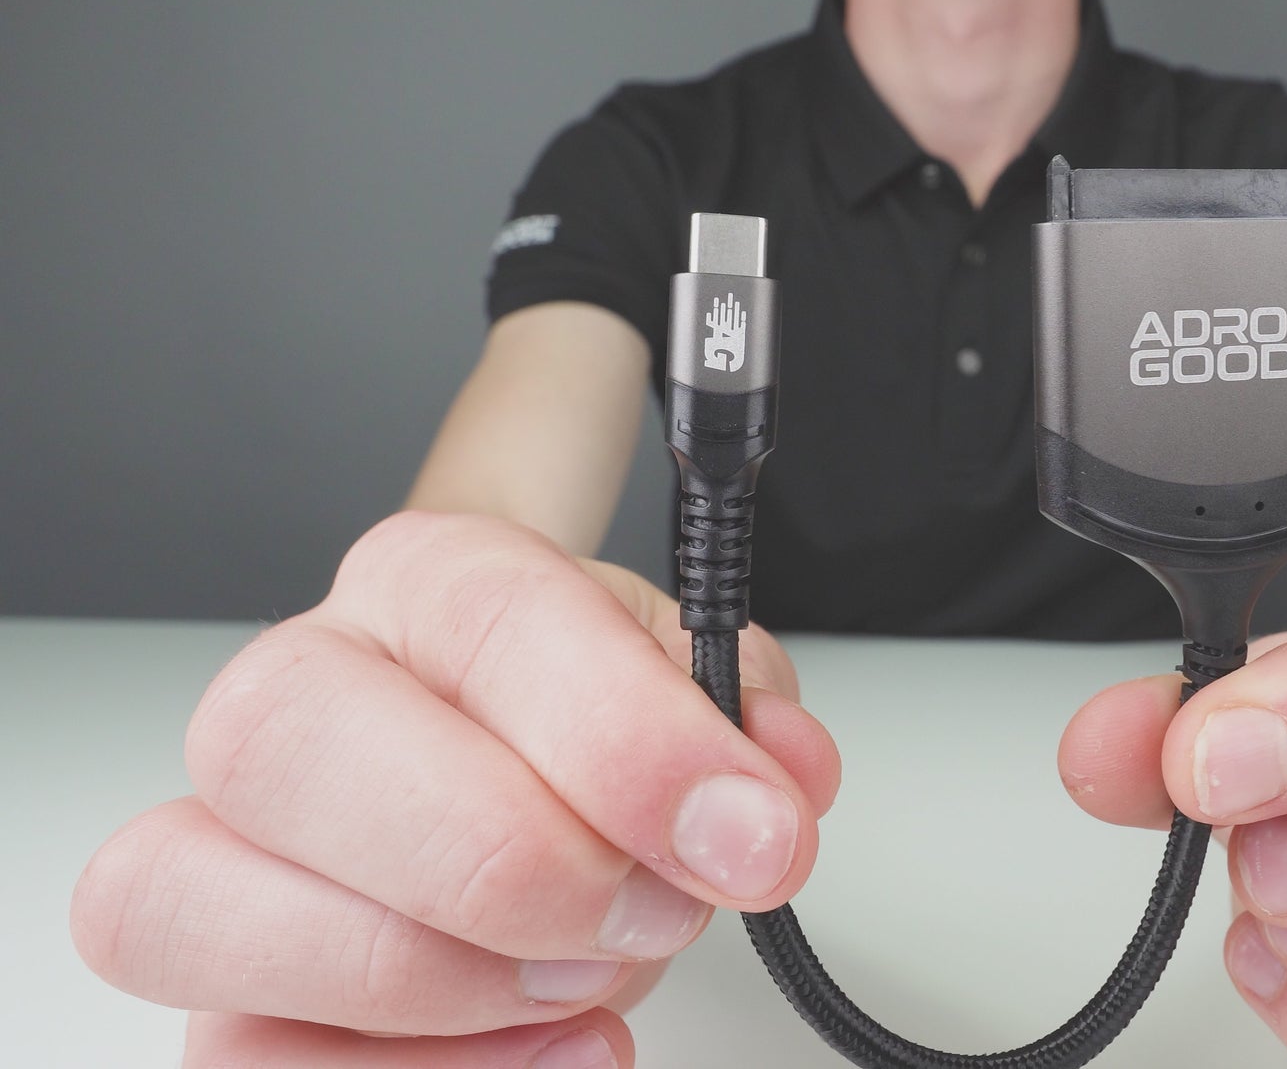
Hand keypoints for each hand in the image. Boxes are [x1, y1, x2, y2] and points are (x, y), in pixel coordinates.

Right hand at [71, 512, 840, 1066]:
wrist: (529, 762)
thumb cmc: (589, 720)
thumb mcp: (698, 685)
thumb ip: (745, 719)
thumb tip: (775, 782)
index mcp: (426, 582)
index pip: (489, 619)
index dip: (629, 742)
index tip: (749, 833)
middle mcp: (294, 694)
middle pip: (282, 744)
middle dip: (502, 859)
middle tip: (653, 910)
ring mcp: (222, 843)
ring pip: (194, 905)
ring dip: (435, 977)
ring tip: (588, 982)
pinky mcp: (219, 987)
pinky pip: (238, 1057)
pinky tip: (546, 1053)